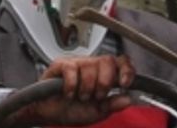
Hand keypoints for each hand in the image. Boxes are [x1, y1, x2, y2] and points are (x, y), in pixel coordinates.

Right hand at [11, 55, 135, 125]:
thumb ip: (112, 105)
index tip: (124, 84)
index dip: (126, 70)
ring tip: (80, 96)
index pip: (120, 62)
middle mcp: (91, 66)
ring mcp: (76, 63)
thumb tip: (128, 99)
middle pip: (108, 61)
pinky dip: (71, 85)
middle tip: (96, 96)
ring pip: (90, 66)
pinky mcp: (60, 64)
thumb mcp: (96, 112)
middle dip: (104, 82)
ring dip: (86, 87)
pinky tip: (68, 93)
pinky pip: (72, 69)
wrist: (48, 115)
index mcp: (103, 74)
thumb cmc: (70, 110)